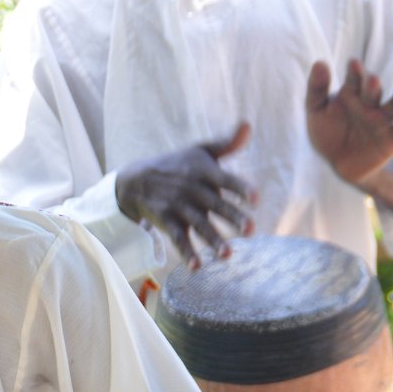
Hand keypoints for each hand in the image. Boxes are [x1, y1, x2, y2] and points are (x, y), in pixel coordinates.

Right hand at [114, 122, 255, 270]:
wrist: (136, 179)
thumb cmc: (177, 164)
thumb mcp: (200, 150)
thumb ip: (227, 142)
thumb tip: (248, 124)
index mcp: (205, 171)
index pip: (226, 180)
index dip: (241, 189)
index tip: (256, 199)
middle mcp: (193, 189)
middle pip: (216, 205)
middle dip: (233, 218)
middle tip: (251, 230)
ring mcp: (179, 206)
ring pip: (199, 225)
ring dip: (213, 240)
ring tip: (228, 255)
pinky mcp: (167, 221)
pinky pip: (178, 239)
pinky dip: (187, 253)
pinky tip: (197, 267)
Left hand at [305, 60, 392, 187]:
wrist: (338, 165)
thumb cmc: (327, 133)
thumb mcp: (316, 112)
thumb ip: (316, 89)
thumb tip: (319, 62)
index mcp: (352, 94)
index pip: (355, 80)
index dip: (355, 72)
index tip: (353, 64)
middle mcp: (370, 103)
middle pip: (374, 91)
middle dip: (373, 86)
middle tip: (372, 81)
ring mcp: (383, 120)